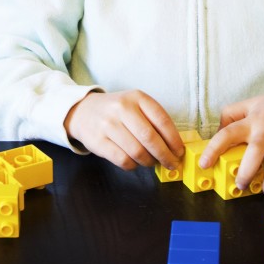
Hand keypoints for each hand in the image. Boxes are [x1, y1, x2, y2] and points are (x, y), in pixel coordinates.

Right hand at [64, 90, 184, 170]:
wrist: (84, 111)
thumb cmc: (117, 111)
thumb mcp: (136, 105)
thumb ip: (154, 121)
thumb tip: (174, 146)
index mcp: (137, 97)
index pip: (162, 120)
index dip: (174, 139)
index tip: (179, 151)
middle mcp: (122, 108)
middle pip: (150, 138)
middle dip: (165, 155)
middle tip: (172, 163)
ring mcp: (108, 125)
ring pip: (137, 151)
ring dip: (149, 161)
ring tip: (152, 162)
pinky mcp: (98, 141)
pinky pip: (122, 160)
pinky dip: (133, 166)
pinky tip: (135, 162)